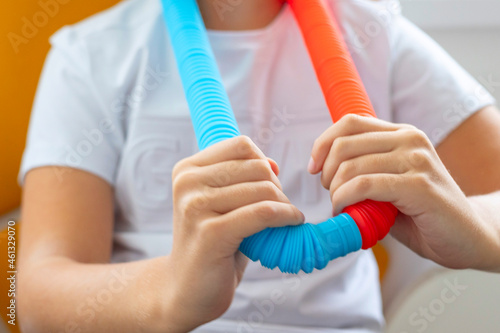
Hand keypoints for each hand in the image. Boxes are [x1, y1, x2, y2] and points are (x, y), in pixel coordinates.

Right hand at [167, 136, 303, 330]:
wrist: (186, 290)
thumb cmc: (211, 246)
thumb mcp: (220, 204)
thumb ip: (240, 179)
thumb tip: (272, 163)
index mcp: (187, 170)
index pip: (241, 145)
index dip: (263, 164)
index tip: (268, 187)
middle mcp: (187, 183)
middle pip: (256, 166)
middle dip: (276, 187)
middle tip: (278, 209)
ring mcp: (196, 207)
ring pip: (264, 189)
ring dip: (284, 204)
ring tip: (284, 220)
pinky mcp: (211, 232)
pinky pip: (264, 212)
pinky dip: (286, 216)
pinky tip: (292, 223)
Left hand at [308, 114, 493, 269]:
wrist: (468, 237)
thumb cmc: (422, 213)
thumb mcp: (389, 183)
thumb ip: (363, 170)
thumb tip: (322, 169)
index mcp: (401, 134)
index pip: (350, 122)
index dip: (323, 143)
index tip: (313, 167)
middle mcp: (410, 140)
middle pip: (345, 143)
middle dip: (326, 172)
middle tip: (331, 193)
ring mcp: (416, 160)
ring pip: (351, 166)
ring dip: (335, 191)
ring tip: (341, 207)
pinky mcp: (419, 185)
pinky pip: (365, 185)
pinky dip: (345, 200)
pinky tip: (346, 212)